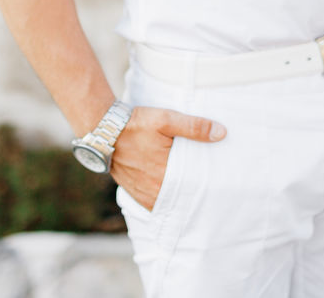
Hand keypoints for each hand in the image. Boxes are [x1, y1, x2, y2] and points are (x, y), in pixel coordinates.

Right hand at [109, 106, 224, 210]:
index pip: (192, 192)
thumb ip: (194, 127)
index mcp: (164, 177)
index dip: (204, 190)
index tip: (217, 187)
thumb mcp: (166, 120)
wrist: (102, 129)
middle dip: (192, 195)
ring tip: (190, 190)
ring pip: (165, 203)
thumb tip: (221, 133)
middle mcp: (152, 191)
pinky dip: (162, 198)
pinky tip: (171, 190)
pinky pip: (152, 202)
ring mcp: (141, 194)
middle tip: (208, 190)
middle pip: (179, 199)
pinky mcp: (132, 191)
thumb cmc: (135, 124)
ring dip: (176, 198)